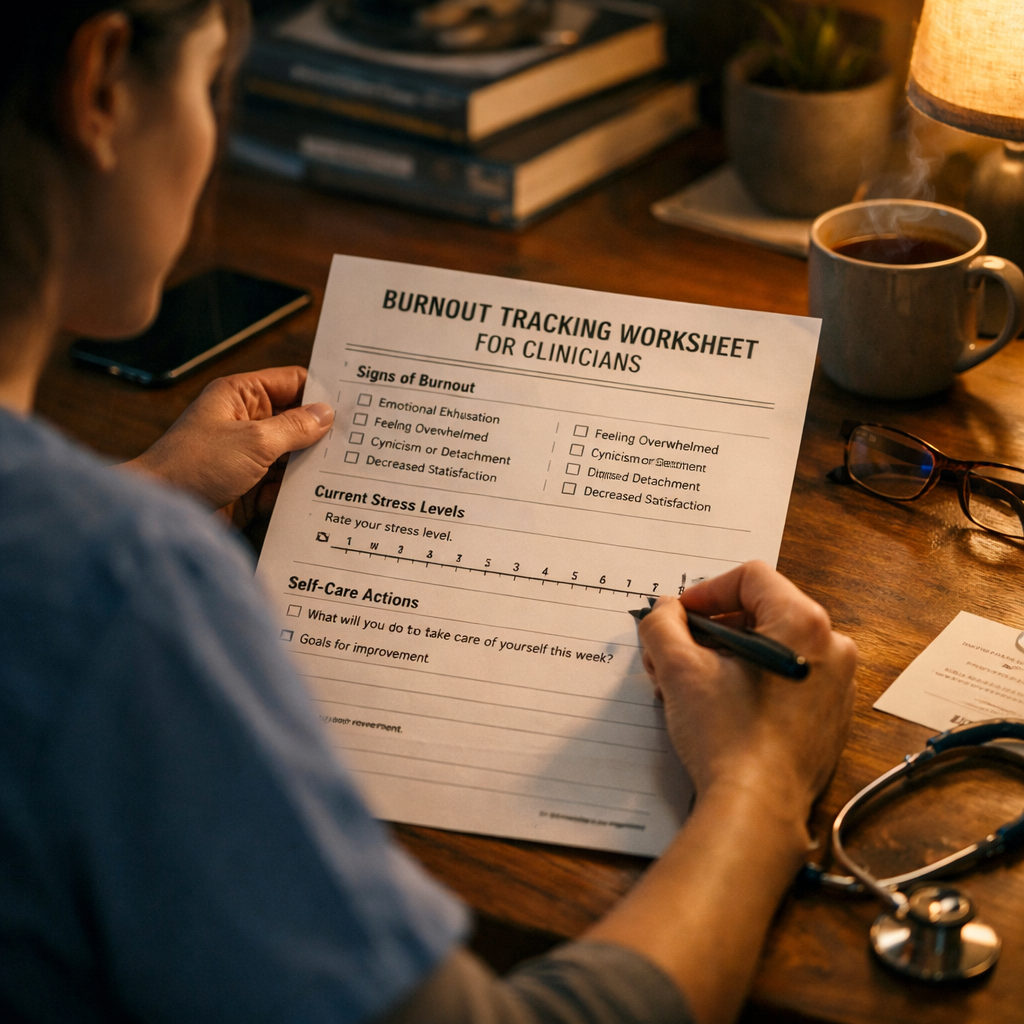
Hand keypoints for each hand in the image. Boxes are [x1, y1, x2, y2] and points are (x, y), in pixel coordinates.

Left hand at [124, 367, 333, 522]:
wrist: (162, 509)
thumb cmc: (193, 466)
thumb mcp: (254, 441)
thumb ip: (294, 427)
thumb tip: (325, 415)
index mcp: (241, 397)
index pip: (291, 383)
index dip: (321, 390)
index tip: (353, 402)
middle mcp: (245, 423)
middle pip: (296, 421)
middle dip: (321, 433)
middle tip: (356, 441)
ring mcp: (247, 456)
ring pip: (292, 456)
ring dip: (311, 466)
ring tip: (343, 471)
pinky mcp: (249, 487)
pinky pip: (282, 485)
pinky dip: (296, 492)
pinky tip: (316, 498)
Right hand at [638, 561, 856, 815]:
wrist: (756, 809)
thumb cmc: (729, 740)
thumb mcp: (679, 669)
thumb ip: (663, 625)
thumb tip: (664, 612)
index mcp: (803, 624)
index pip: (750, 578)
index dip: (706, 591)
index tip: (680, 616)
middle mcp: (830, 648)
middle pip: (761, 611)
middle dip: (711, 628)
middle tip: (676, 650)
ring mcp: (835, 684)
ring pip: (771, 646)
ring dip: (726, 655)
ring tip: (689, 683)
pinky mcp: (828, 715)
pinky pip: (786, 677)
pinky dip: (750, 680)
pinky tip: (718, 704)